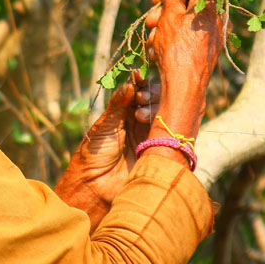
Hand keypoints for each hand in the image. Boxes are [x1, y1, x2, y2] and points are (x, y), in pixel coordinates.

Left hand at [54, 71, 159, 229]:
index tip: (139, 75)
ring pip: (163, 112)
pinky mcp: (161, 149)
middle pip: (153, 99)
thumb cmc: (94, 155)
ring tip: (140, 115)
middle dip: (148, 94)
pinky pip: (170, 132)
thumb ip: (118, 104)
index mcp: (123, 113)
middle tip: (139, 99)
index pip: (137, 91)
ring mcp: (151, 135)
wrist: (96, 188)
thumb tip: (130, 82)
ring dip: (155, 108)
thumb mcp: (104, 126)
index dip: (139, 82)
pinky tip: (161, 121)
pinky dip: (168, 123)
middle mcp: (139, 122)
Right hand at [142, 0, 221, 154]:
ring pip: (185, 22)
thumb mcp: (169, 16)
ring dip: (165, 27)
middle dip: (165, 10)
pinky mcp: (207, 51)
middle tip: (150, 20)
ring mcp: (214, 36)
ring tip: (152, 39)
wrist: (184, 85)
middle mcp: (218, 19)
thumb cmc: (177, 48)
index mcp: (212, 5)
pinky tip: (159, 50)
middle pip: (188, 4)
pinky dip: (173, 39)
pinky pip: (189, 38)